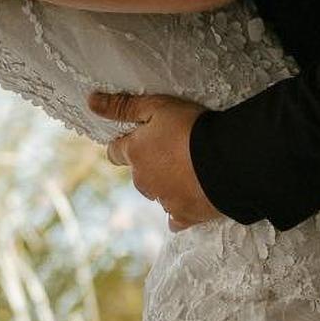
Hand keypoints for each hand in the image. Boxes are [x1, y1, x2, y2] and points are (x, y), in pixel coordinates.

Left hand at [90, 90, 223, 230]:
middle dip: (150, 165)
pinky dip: (180, 210)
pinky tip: (190, 200)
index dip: (125, 145)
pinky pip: (175, 218)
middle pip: (138, 175)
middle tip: (174, 150)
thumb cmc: (192, 128)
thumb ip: (123, 106)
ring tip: (191, 170)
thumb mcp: (157, 107)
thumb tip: (91, 102)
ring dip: (167, 184)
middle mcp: (144, 181)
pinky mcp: (184, 215)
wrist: (228, 159)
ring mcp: (164, 201)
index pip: (115, 152)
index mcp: (135, 154)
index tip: (140, 138)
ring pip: (158, 194)